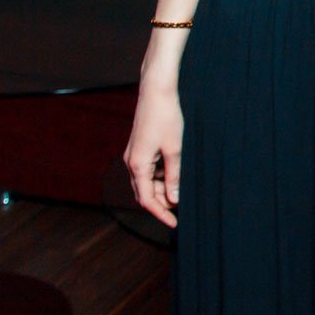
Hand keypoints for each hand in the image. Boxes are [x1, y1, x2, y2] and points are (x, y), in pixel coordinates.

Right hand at [124, 85, 183, 227]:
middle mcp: (131, 162)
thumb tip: (174, 198)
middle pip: (144, 192)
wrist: (156, 91)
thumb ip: (174, 175)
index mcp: (138, 165)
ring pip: (146, 181)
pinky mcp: (140, 147)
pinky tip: (177, 173)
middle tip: (181, 210)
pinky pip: (149, 169)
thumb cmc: (167, 117)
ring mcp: (134, 154)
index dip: (160, 214)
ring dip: (162, 189)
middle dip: (161, 203)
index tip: (174, 224)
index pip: (146, 200)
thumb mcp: (175, 149)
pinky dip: (161, 176)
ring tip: (182, 191)